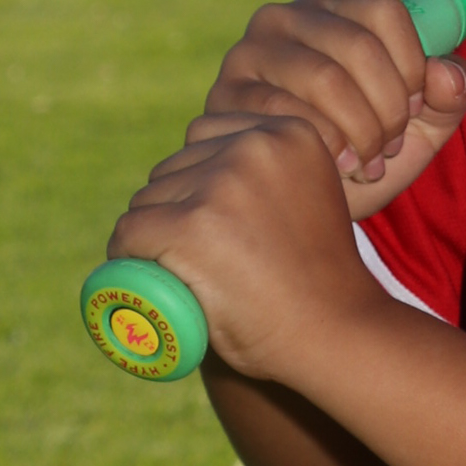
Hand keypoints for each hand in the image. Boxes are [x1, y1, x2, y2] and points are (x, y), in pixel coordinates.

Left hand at [108, 113, 385, 381]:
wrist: (336, 333)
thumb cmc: (321, 280)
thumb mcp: (308, 198)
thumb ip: (271, 172)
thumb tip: (210, 164)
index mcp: (291, 132)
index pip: (207, 135)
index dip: (201, 181)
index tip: (218, 224)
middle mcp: (256, 146)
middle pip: (174, 166)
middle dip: (176, 209)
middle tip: (204, 259)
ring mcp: (221, 185)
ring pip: (147, 200)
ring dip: (154, 235)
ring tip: (189, 274)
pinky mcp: (190, 226)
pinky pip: (130, 233)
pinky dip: (128, 257)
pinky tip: (147, 277)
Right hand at [191, 0, 465, 218]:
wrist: (306, 205)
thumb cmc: (367, 152)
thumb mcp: (422, 127)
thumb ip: (449, 95)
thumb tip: (448, 73)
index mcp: (336, 10)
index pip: (386, 12)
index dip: (413, 67)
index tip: (415, 109)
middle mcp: (286, 18)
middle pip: (359, 45)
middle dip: (388, 108)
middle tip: (390, 147)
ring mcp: (249, 54)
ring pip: (325, 78)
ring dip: (359, 130)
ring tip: (367, 161)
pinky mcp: (226, 96)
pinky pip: (284, 112)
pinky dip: (323, 145)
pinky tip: (336, 167)